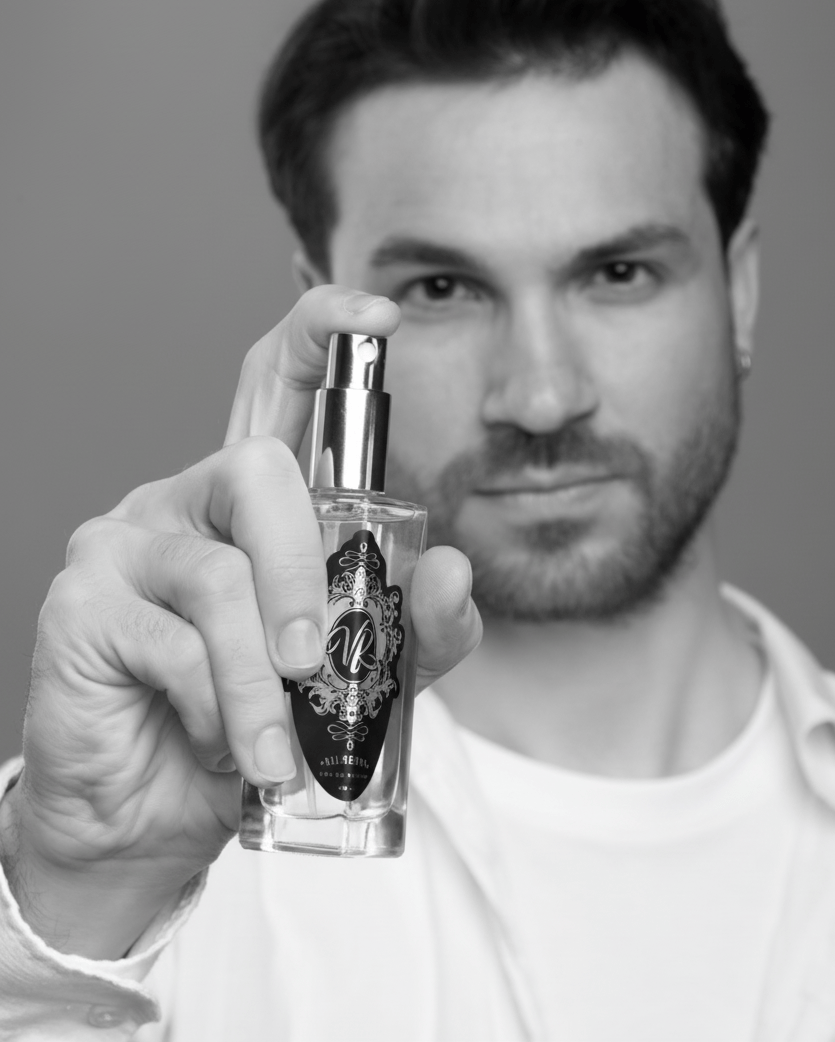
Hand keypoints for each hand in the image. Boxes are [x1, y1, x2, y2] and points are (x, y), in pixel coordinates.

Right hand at [3, 286, 481, 957]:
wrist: (153, 820)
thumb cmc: (247, 729)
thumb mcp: (352, 683)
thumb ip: (412, 633)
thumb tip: (451, 571)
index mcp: (254, 506)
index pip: (276, 385)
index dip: (320, 333)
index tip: (377, 316)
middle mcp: (189, 501)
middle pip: (257, 468)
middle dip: (303, 570)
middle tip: (317, 660)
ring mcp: (126, 542)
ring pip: (221, 575)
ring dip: (263, 678)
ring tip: (276, 748)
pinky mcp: (80, 601)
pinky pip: (173, 640)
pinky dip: (217, 707)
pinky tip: (220, 745)